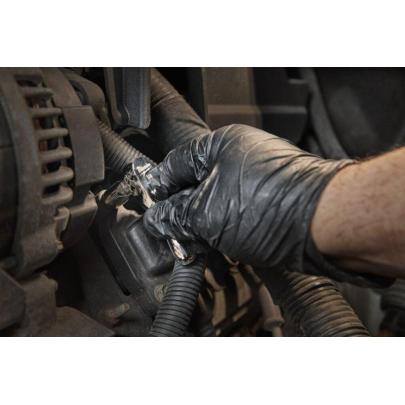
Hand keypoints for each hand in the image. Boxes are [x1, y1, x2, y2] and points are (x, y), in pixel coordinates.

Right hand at [143, 124, 349, 269]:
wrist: (326, 225)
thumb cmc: (274, 206)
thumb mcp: (207, 214)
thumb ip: (175, 216)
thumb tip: (157, 220)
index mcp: (220, 145)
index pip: (174, 165)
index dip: (158, 190)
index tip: (152, 210)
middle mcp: (240, 158)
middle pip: (195, 185)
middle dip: (181, 214)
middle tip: (173, 235)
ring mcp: (256, 179)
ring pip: (216, 203)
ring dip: (202, 227)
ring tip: (195, 246)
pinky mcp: (269, 201)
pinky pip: (235, 213)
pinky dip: (223, 230)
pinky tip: (218, 247)